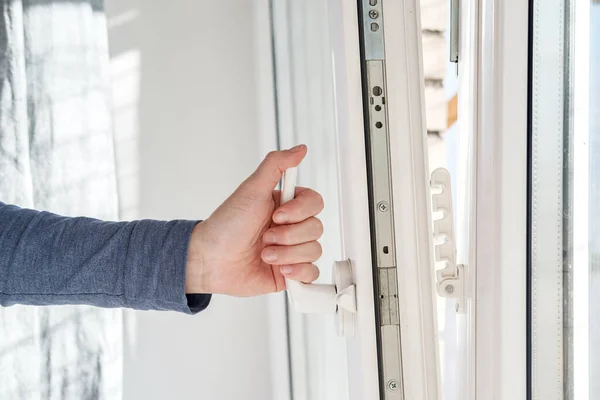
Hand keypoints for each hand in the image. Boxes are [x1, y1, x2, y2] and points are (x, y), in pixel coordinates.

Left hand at [185, 145, 324, 295]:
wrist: (210, 260)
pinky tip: (281, 270)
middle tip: (265, 237)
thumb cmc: (226, 224)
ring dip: (287, 254)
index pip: (315, 203)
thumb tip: (300, 148)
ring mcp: (292, 251)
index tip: (277, 215)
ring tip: (264, 254)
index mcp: (286, 206)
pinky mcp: (290, 274)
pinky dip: (298, 272)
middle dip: (288, 235)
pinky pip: (312, 274)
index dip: (300, 211)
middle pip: (316, 228)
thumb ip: (276, 165)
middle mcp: (291, 228)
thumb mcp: (251, 189)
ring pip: (314, 250)